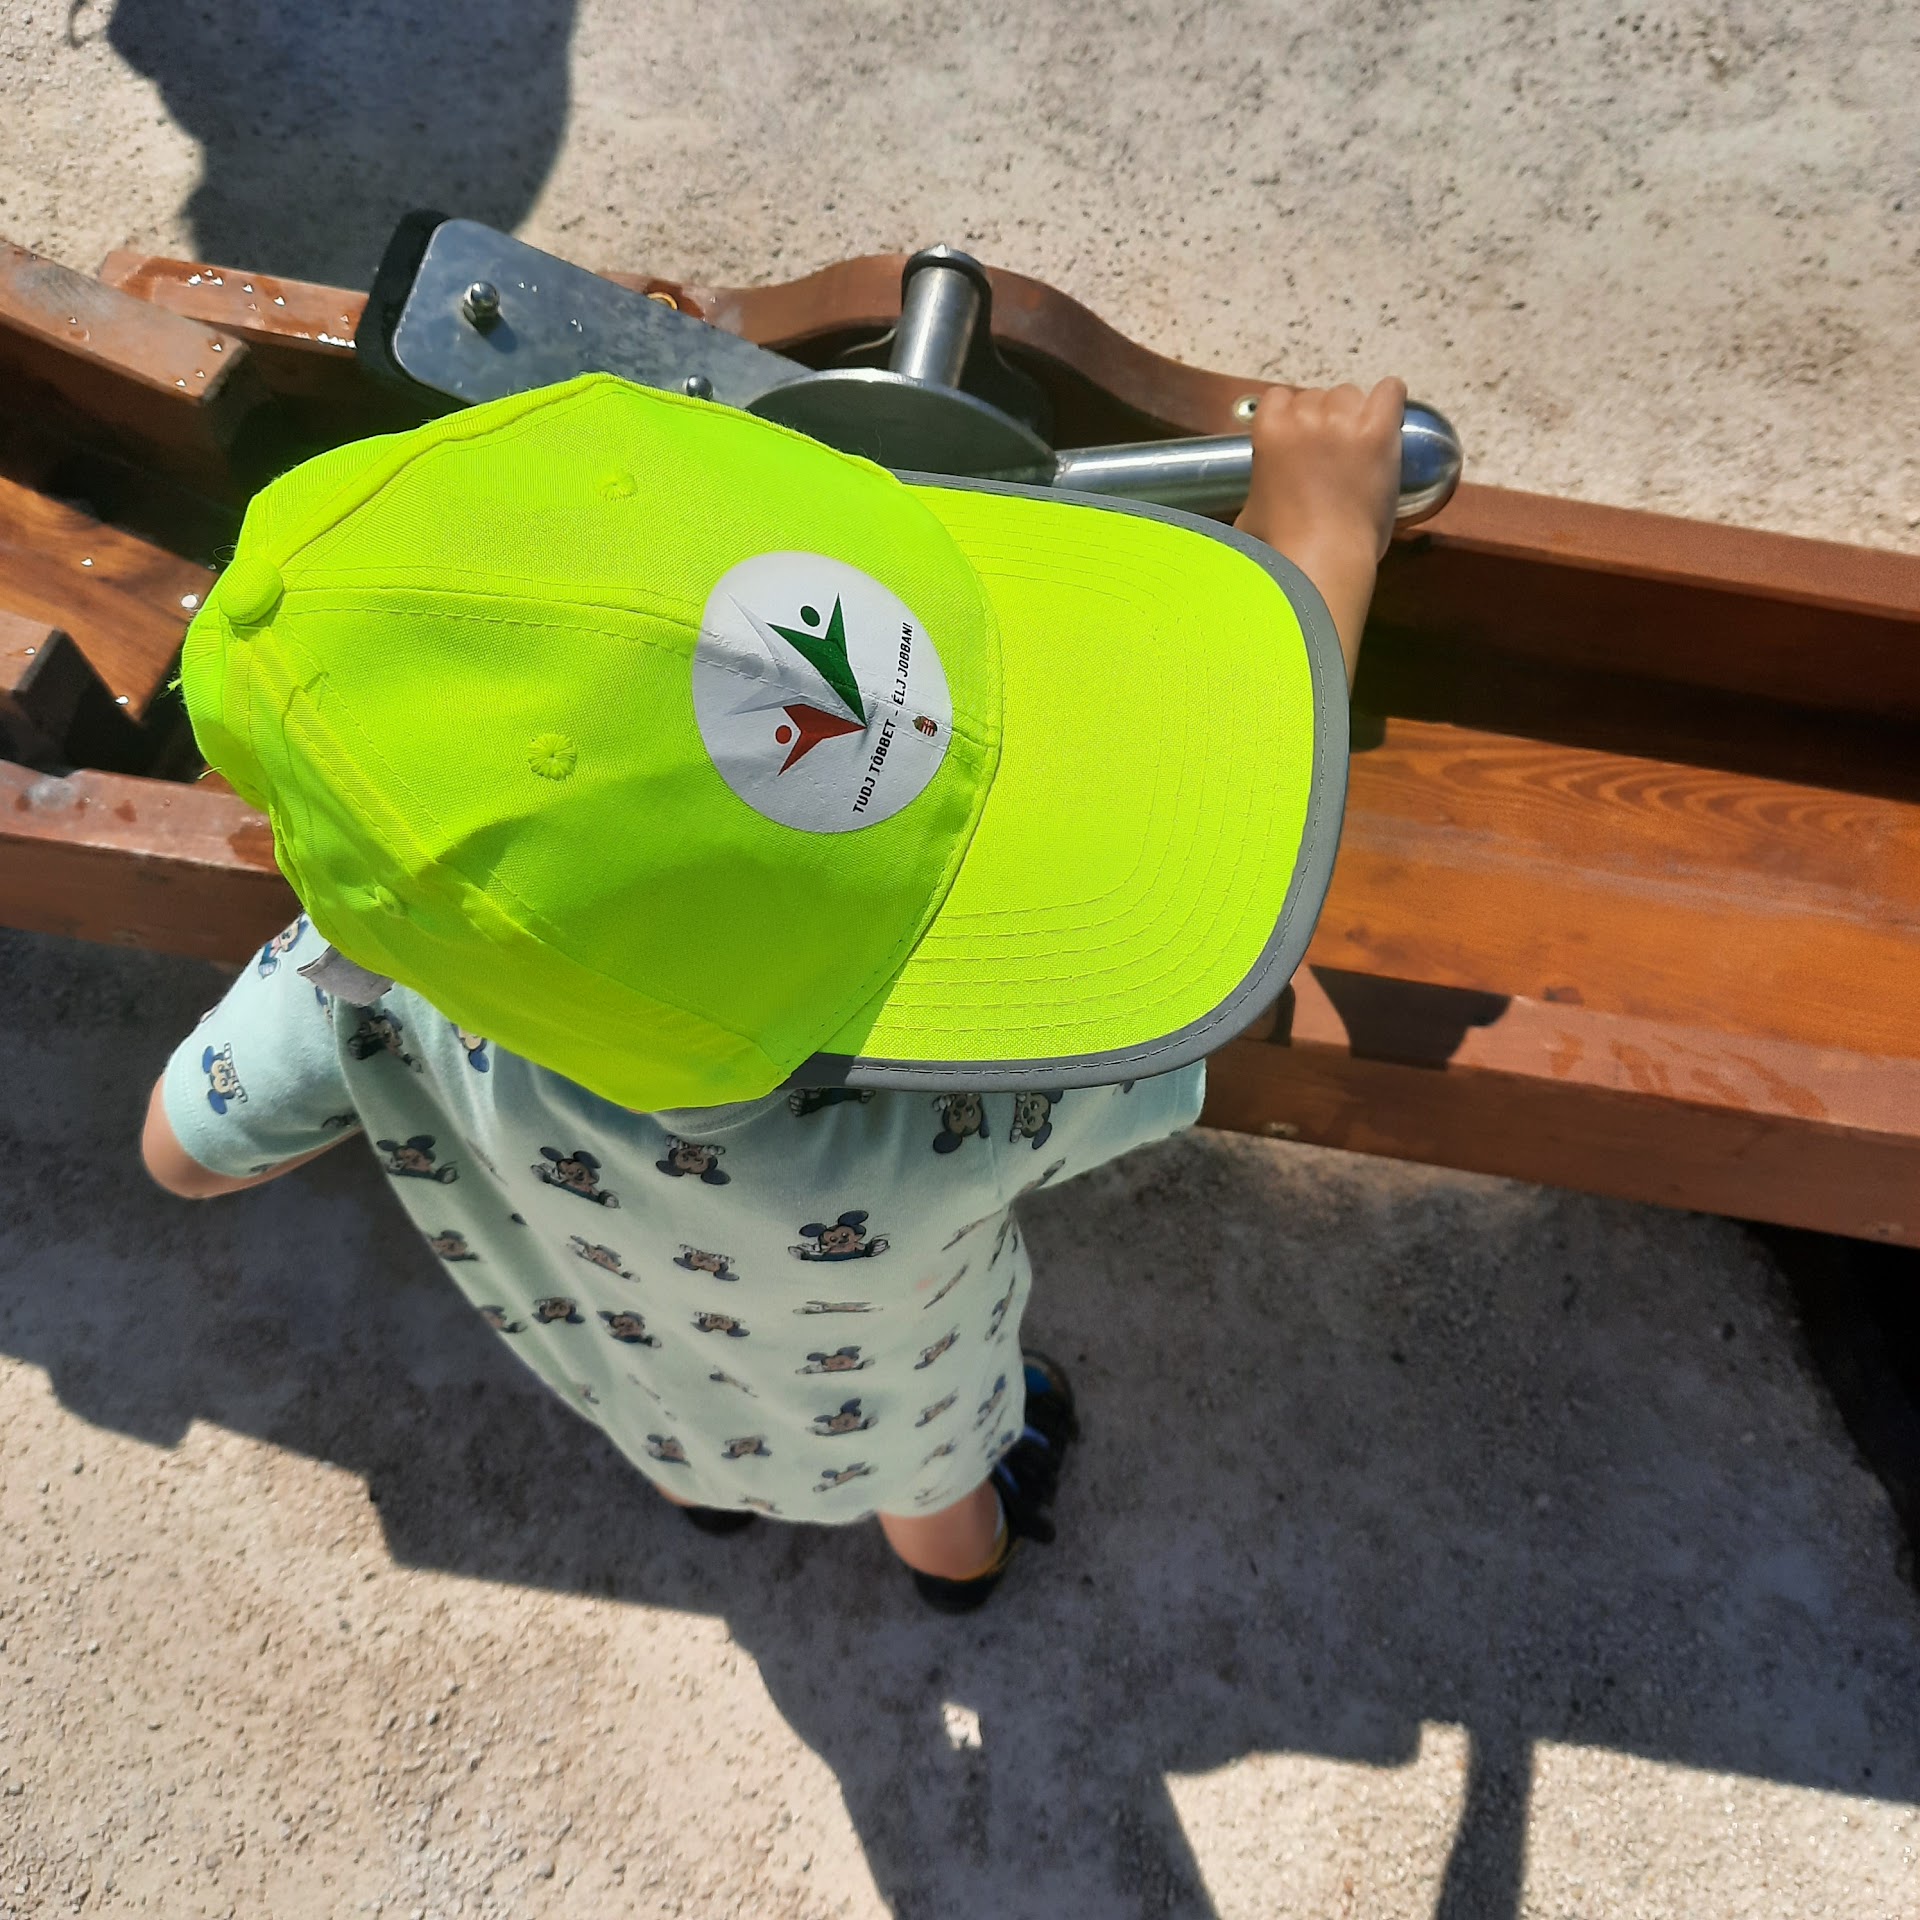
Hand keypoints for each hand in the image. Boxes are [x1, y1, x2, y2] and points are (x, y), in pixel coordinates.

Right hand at [1235, 377, 1405, 686]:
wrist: (1322, 561)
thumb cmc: (1280, 547)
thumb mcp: (1249, 512)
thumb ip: (1256, 487)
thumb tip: (1256, 500)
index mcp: (1268, 430)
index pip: (1279, 397)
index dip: (1292, 419)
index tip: (1300, 442)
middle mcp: (1304, 417)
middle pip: (1318, 396)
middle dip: (1324, 420)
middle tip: (1332, 456)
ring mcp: (1343, 422)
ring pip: (1351, 395)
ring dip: (1354, 415)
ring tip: (1359, 450)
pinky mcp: (1378, 431)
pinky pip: (1391, 391)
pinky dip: (1389, 402)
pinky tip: (1387, 422)